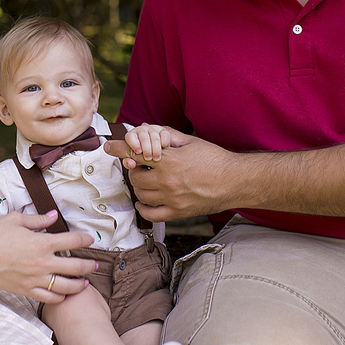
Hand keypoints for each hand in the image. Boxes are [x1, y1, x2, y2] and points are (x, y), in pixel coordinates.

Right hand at [0, 211, 97, 303]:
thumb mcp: (16, 220)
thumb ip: (38, 219)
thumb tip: (54, 216)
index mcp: (41, 242)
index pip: (73, 241)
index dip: (85, 240)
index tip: (90, 239)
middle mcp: (42, 263)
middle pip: (76, 267)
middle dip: (89, 265)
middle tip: (94, 264)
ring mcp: (35, 279)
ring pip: (66, 286)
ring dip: (79, 284)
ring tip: (84, 282)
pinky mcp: (25, 290)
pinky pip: (49, 298)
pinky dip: (60, 297)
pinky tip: (63, 293)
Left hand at [104, 129, 234, 221]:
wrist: (235, 181)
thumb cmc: (215, 159)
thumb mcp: (190, 142)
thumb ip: (168, 137)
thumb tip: (149, 130)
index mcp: (170, 160)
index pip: (135, 153)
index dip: (119, 149)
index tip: (108, 146)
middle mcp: (167, 180)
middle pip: (135, 176)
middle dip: (135, 169)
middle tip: (142, 166)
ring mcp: (172, 199)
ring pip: (141, 194)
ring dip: (139, 187)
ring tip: (147, 180)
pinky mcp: (178, 212)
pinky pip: (151, 214)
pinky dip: (143, 207)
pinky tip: (145, 200)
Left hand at [124, 123, 175, 162]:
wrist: (156, 150)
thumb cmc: (140, 155)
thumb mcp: (133, 159)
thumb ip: (129, 162)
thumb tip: (131, 164)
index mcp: (132, 135)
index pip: (130, 136)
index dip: (134, 144)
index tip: (138, 152)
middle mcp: (142, 130)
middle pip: (143, 137)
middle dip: (146, 149)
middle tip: (148, 158)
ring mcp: (153, 129)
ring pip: (154, 137)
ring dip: (156, 149)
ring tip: (156, 158)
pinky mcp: (164, 131)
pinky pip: (165, 135)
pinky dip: (165, 143)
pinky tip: (164, 150)